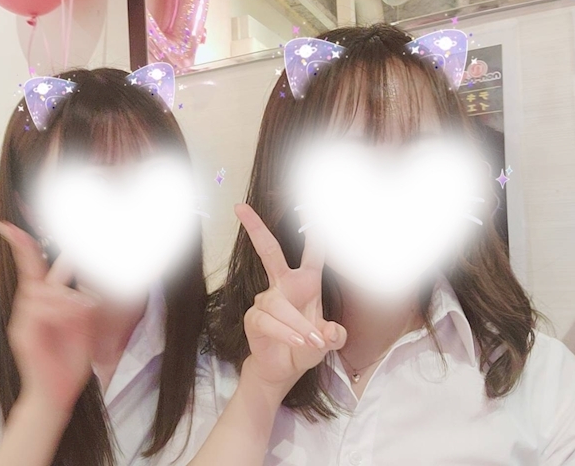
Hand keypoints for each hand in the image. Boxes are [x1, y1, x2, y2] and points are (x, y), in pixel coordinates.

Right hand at [0, 221, 97, 413]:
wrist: (57, 393)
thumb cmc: (69, 361)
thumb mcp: (83, 326)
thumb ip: (81, 303)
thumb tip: (82, 285)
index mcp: (43, 302)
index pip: (31, 266)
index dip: (22, 244)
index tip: (9, 226)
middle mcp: (28, 306)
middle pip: (33, 271)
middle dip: (48, 259)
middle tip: (70, 264)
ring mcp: (22, 318)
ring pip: (42, 289)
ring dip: (66, 298)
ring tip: (82, 313)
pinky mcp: (21, 332)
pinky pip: (39, 308)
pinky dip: (59, 310)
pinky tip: (71, 319)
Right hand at [235, 204, 346, 396]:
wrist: (283, 369)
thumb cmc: (306, 347)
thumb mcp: (328, 342)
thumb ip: (333, 336)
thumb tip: (329, 331)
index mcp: (306, 283)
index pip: (312, 252)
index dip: (313, 230)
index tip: (308, 205)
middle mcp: (283, 285)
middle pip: (269, 251)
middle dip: (256, 228)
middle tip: (240, 207)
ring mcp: (266, 300)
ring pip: (280, 305)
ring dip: (298, 324)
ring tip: (310, 341)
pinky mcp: (254, 318)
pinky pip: (269, 321)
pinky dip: (285, 331)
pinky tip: (297, 340)